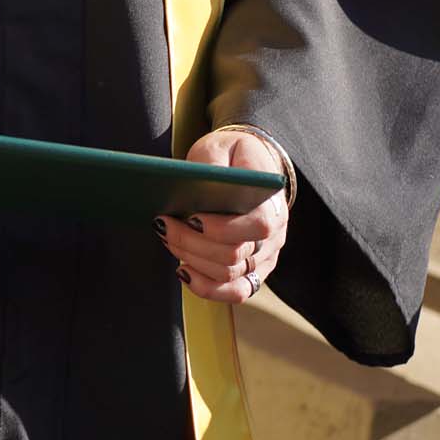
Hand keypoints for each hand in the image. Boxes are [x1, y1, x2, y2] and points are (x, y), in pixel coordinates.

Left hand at [154, 128, 288, 304]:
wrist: (249, 166)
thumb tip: (200, 182)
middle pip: (235, 254)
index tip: (192, 218)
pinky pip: (235, 292)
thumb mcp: (222, 146)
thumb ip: (213, 163)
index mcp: (273, 201)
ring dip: (192, 259)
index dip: (224, 228)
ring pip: (229, 274)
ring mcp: (266, 256)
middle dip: (192, 242)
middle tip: (163, 223)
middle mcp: (275, 233)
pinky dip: (207, 288)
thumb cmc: (233, 155)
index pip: (258, 224)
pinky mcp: (254, 271)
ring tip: (167, 237)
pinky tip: (183, 271)